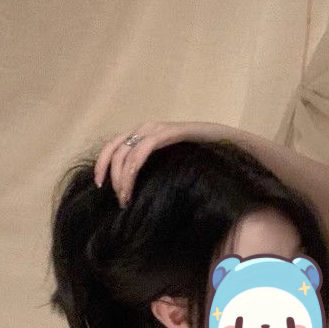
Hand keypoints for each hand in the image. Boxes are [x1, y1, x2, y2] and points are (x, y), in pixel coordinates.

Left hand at [93, 121, 235, 207]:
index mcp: (144, 134)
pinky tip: (132, 183)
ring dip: (122, 177)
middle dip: (113, 176)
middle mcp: (147, 128)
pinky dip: (133, 168)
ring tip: (126, 198)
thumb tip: (138, 191)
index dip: (102, 164)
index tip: (99, 185)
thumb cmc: (201, 157)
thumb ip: (153, 170)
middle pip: (115, 149)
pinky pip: (143, 149)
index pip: (113, 146)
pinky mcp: (169, 133)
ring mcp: (158, 129)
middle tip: (119, 199)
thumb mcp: (170, 164)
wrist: (229, 143)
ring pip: (126, 152)